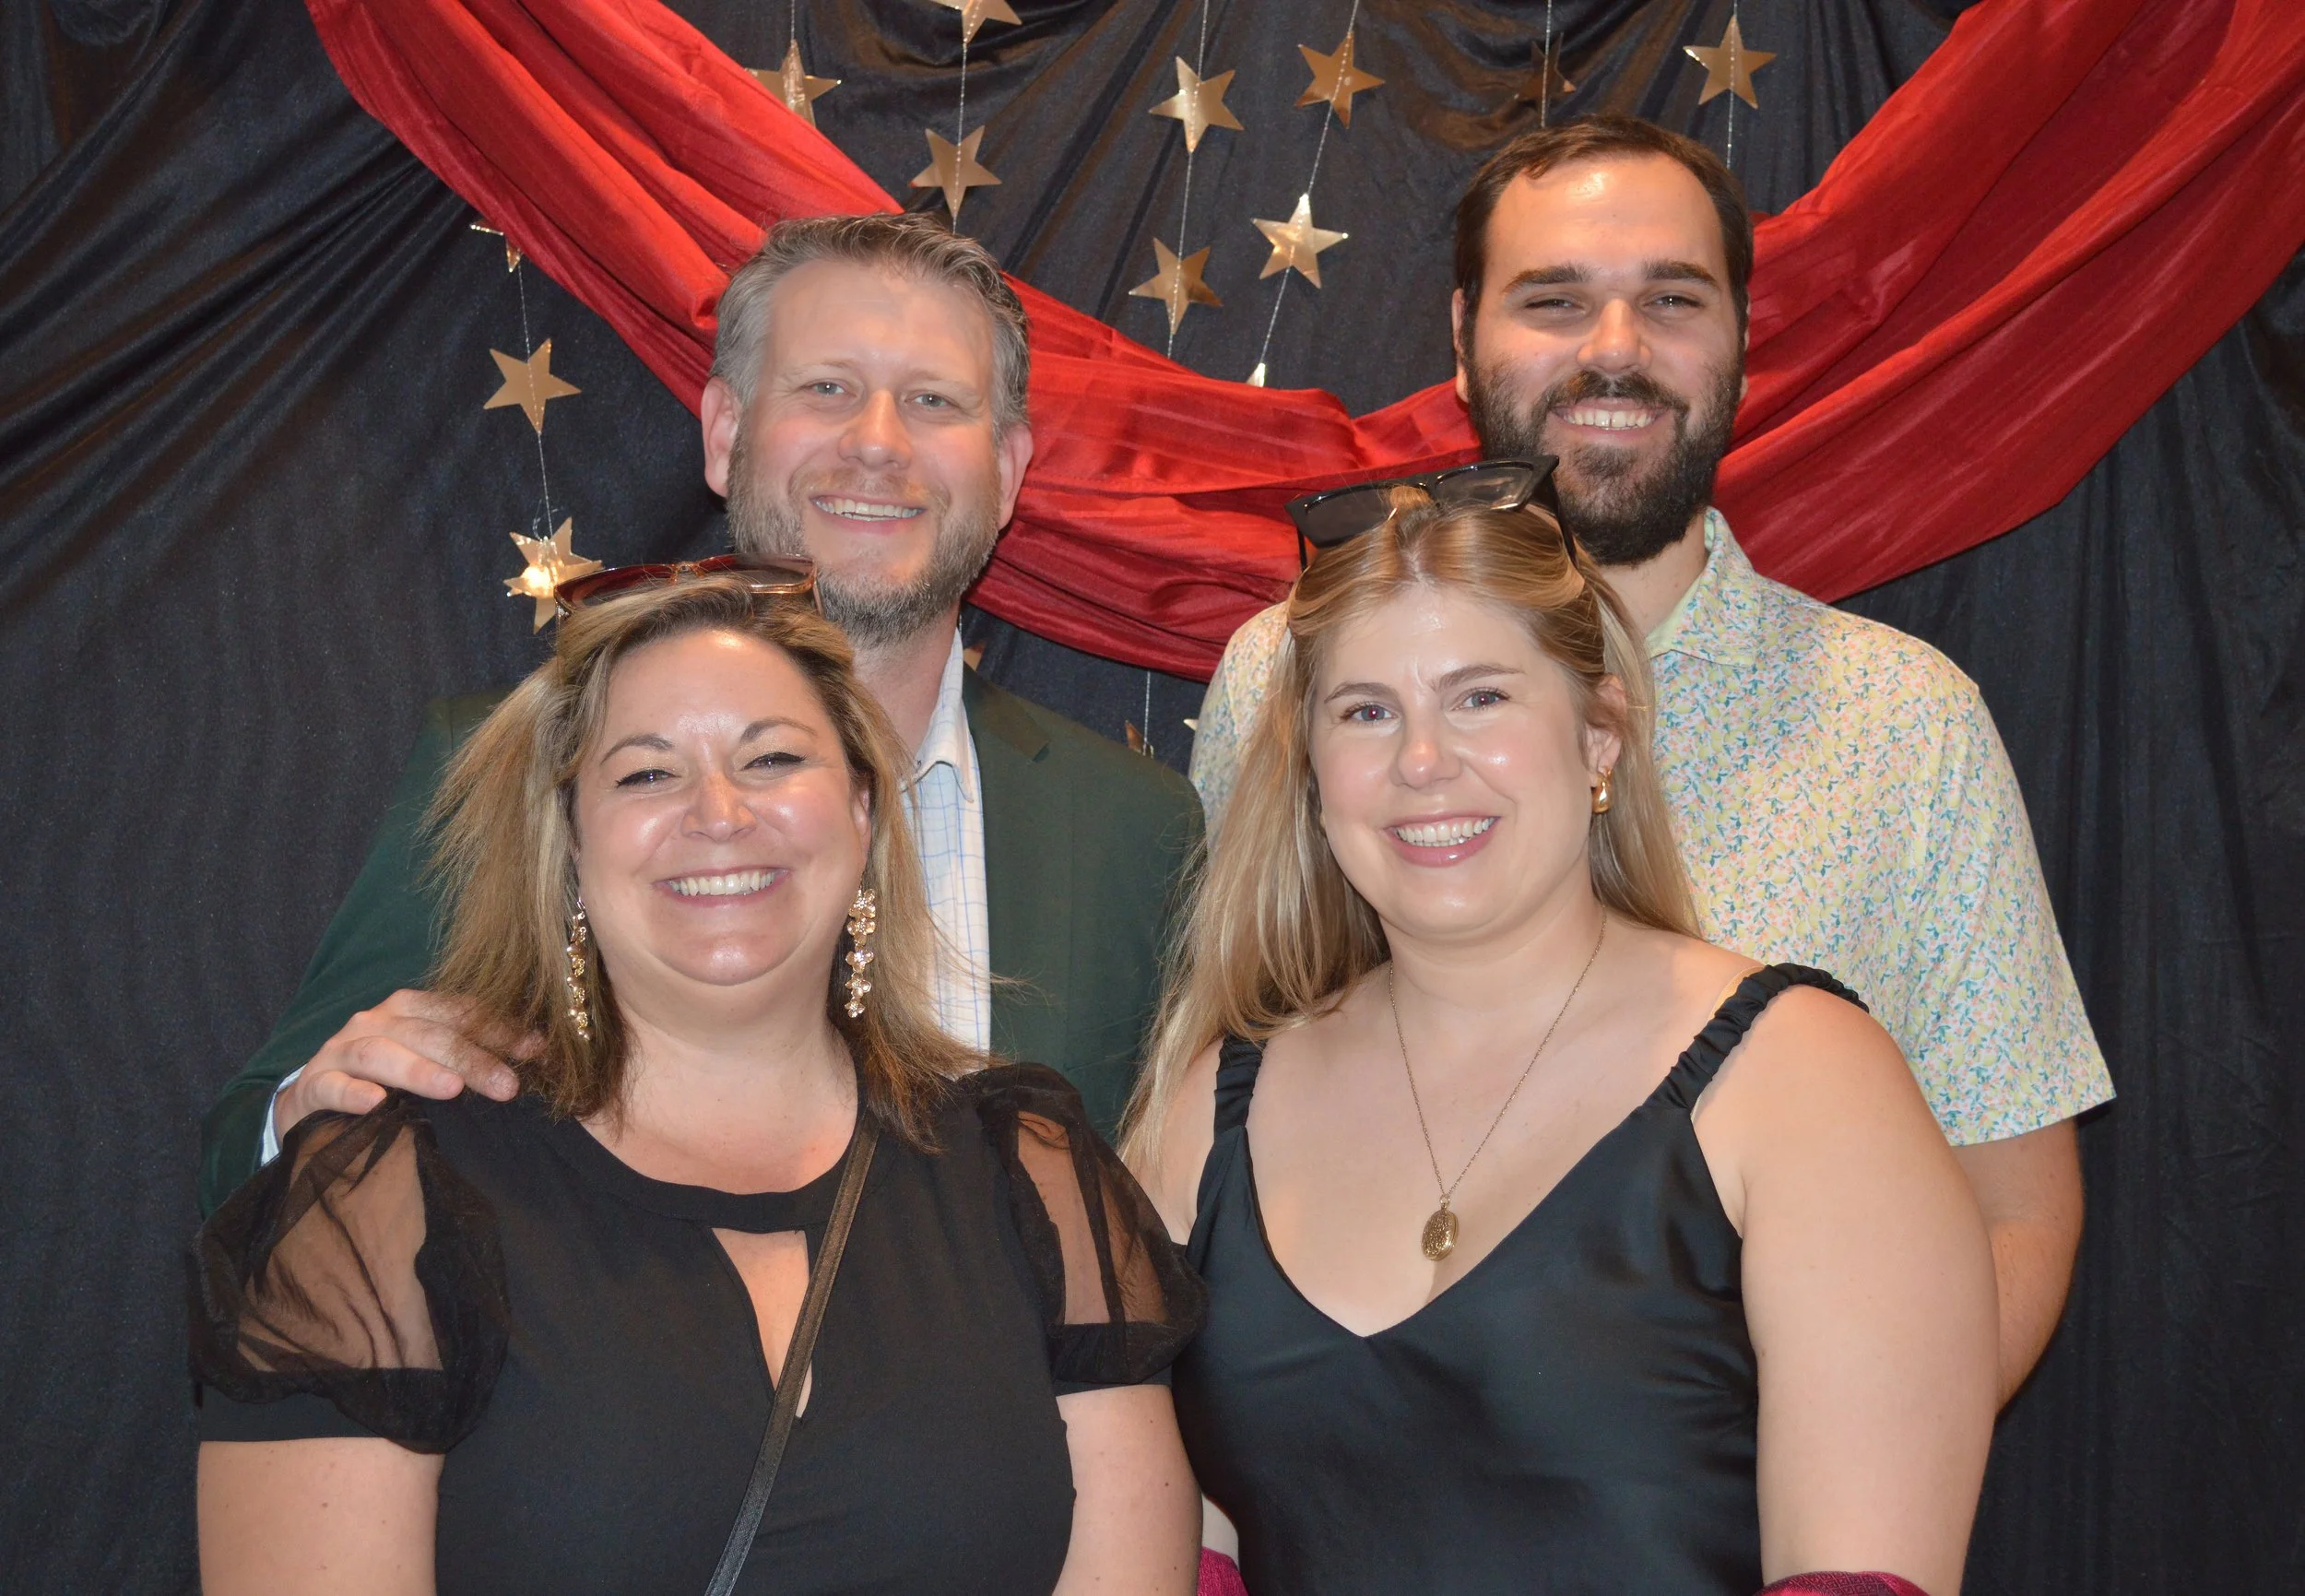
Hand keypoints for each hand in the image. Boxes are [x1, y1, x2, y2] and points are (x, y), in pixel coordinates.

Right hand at [273, 990, 536, 1140]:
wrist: (315, 1102)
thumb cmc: (387, 1081)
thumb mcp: (430, 1062)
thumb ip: (471, 1056)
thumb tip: (538, 1059)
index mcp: (409, 1009)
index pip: (459, 1013)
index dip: (499, 1030)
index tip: (537, 1051)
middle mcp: (374, 1021)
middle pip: (428, 1034)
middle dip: (471, 1058)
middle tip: (507, 1086)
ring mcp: (339, 1051)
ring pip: (381, 1053)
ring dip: (418, 1070)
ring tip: (452, 1089)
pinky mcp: (312, 1084)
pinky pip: (332, 1085)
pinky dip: (353, 1093)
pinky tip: (376, 1104)